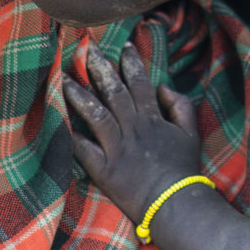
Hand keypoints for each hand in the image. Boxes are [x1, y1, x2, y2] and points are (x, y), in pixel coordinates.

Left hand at [63, 45, 205, 225]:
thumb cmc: (183, 169)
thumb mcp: (191, 133)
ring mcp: (116, 149)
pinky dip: (72, 134)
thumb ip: (180, 105)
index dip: (131, 63)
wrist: (174, 203)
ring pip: (96, 115)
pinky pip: (84, 149)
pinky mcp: (104, 170)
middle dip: (101, 68)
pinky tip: (58, 118)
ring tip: (65, 77)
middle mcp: (132, 130)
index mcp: (152, 120)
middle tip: (88, 49)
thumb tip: (163, 86)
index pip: (140, 83)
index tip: (123, 46)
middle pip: (114, 93)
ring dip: (79, 94)